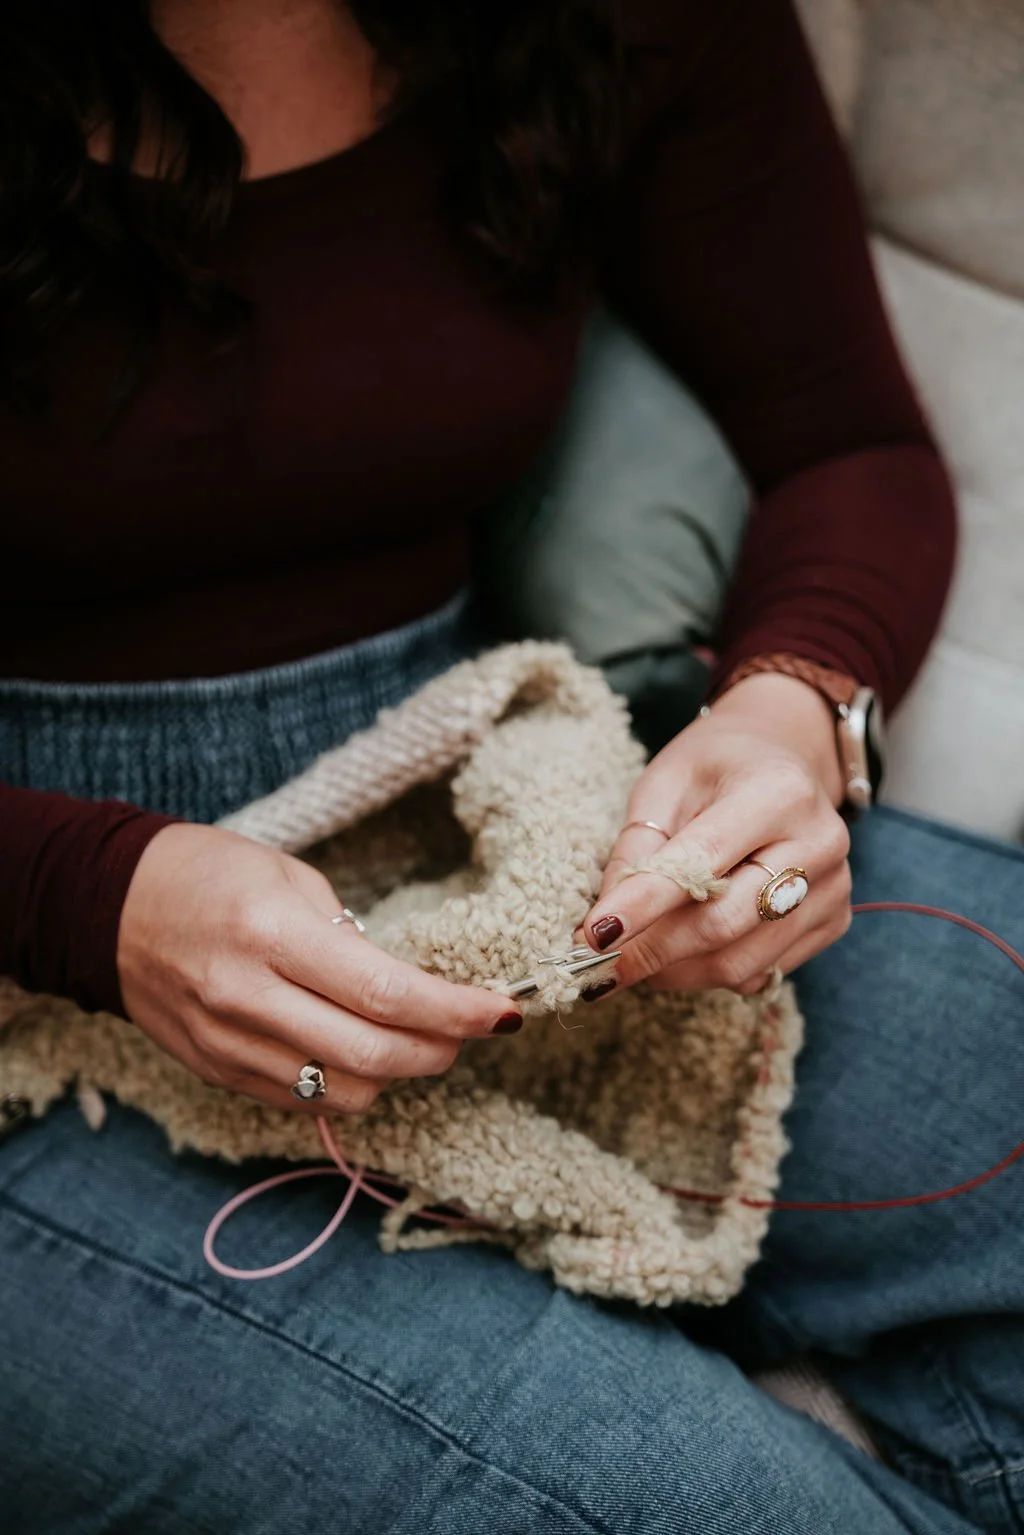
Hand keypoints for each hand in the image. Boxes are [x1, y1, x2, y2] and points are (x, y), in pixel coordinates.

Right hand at [118, 823, 522, 1114]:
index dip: (458, 1012)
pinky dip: (348, 1083)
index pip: (387, 995)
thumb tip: (414, 990)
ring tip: (416, 1037)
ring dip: (398, 1072)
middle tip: (470, 1030)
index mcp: (273, 936)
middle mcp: (248, 999)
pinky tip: (359, 1049)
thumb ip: (351, 938)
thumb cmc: (208, 874)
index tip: (504, 1013)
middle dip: (441, 1051)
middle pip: (374, 1057)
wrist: (109, 907)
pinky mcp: (218, 1073)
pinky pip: (304, 1100)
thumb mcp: (290, 877)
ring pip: (345, 1093)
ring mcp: (229, 1046)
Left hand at [581, 673, 851, 995]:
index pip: (701, 864)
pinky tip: (681, 950)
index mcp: (779, 792)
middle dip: (651, 952)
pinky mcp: (833, 921)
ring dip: (674, 971)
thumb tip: (606, 925)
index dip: (642, 906)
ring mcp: (835, 888)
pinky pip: (761, 972)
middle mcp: (820, 843)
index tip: (591, 938)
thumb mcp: (664, 783)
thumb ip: (637, 848)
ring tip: (633, 957)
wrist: (783, 758)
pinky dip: (708, 972)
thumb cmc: (717, 767)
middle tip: (597, 967)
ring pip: (740, 962)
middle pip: (723, 924)